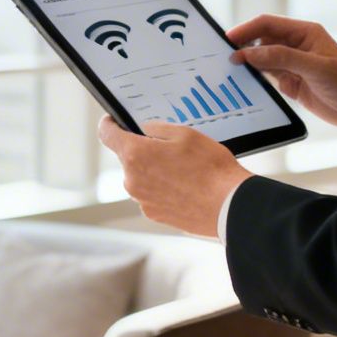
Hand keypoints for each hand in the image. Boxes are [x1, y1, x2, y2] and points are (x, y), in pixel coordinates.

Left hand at [98, 116, 251, 237]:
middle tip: (171, 149)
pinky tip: (185, 186)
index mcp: (135, 155)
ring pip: (141, 176)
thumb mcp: (185, 133)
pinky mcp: (154, 214)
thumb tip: (144, 130)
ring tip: (184, 170)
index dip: (110, 124)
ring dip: (154, 171)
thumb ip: (156, 128)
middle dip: (144, 150)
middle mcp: (132, 180)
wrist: (228, 205)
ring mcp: (142, 200)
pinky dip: (163, 188)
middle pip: (128, 157)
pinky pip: (151, 194)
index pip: (107, 134)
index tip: (114, 121)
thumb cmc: (210, 169)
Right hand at [226, 14, 336, 137]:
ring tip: (227, 69)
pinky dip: (254, 77)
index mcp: (304, 33)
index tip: (228, 40)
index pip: (268, 24)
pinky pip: (266, 75)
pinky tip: (242, 81)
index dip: (246, 29)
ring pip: (261, 58)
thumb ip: (282, 58)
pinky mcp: (290, 82)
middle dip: (243, 45)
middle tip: (222, 56)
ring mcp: (292, 64)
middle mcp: (296, 45)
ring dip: (246, 62)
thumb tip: (250, 53)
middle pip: (261, 39)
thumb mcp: (315, 68)